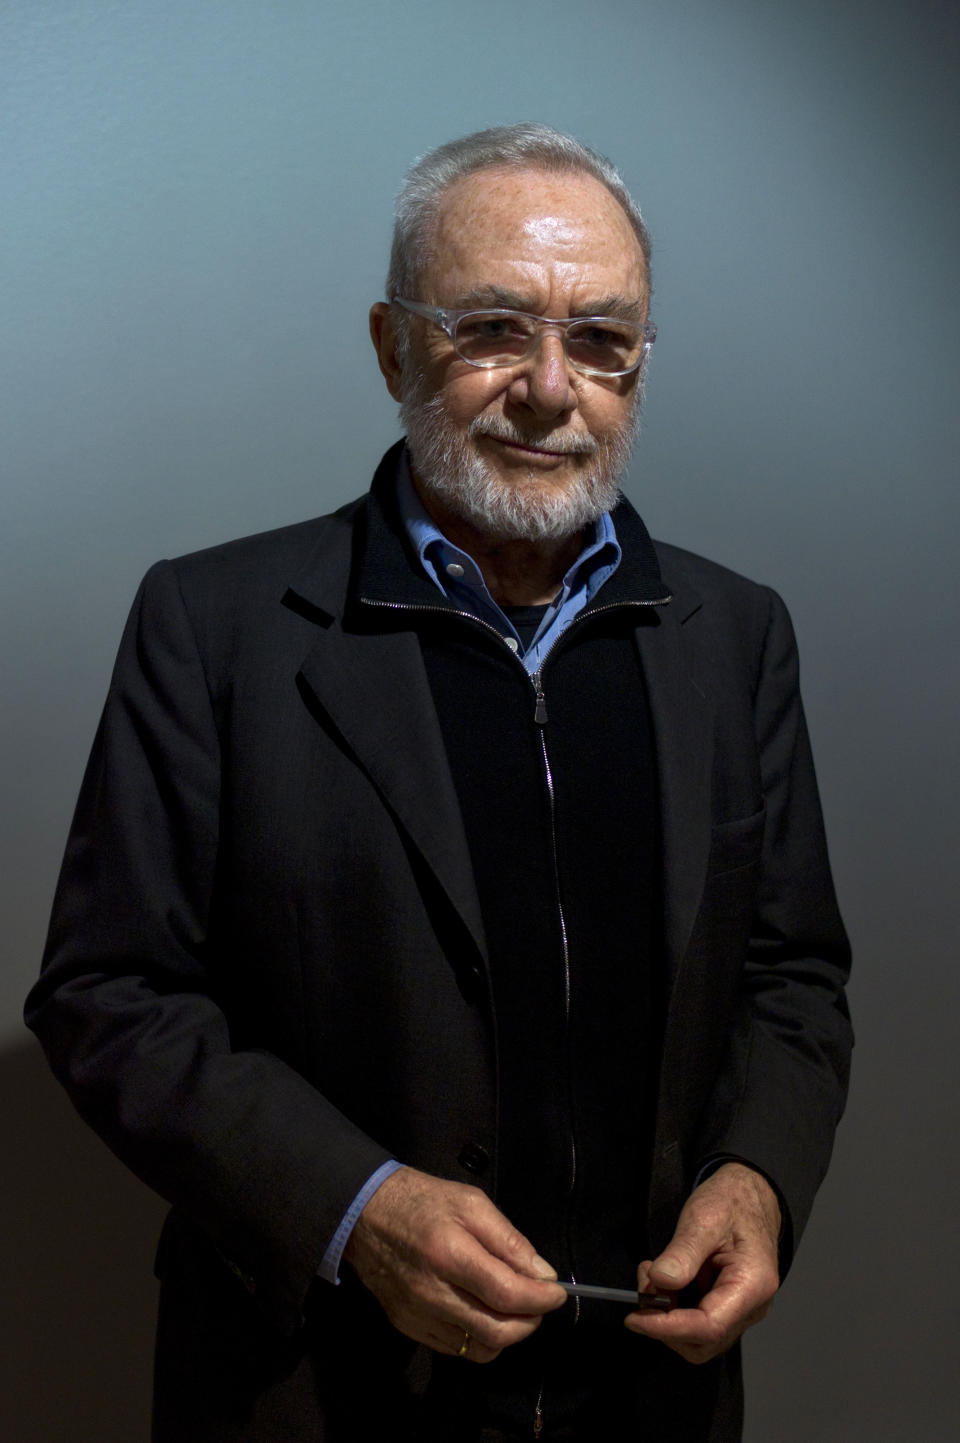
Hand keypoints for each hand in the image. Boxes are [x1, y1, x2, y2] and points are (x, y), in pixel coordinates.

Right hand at [343, 1166, 566, 1361]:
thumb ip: (509, 1240)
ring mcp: (418, 1316)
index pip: (508, 1294)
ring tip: (512, 1308)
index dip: (541, 1299)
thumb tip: (543, 1275)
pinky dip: (479, 1337)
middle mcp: (432, 1293)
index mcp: (450, 1254)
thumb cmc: (424, 1201)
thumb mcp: (471, 1202)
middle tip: (539, 1303)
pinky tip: (483, 1312)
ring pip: (480, 1348)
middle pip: (497, 1331)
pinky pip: (456, 1349)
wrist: (365, 1214)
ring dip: (507, 1333)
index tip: (558, 1293)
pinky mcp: (408, 1327)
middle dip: (530, 1321)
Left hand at [625, 1162, 780, 1363]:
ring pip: (698, 1337)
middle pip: (703, 1342)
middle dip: (665, 1324)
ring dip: (667, 1317)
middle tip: (643, 1288)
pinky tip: (664, 1280)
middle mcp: (751, 1307)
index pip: (708, 1327)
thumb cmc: (732, 1202)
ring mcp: (741, 1310)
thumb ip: (683, 1252)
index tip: (635, 1318)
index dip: (668, 1328)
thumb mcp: (704, 1218)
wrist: (751, 1194)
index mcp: (752, 1286)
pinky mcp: (729, 1305)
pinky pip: (699, 1322)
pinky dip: (675, 1309)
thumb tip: (660, 1281)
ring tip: (652, 1278)